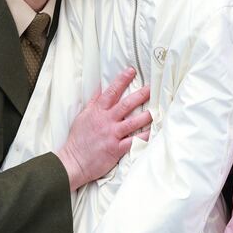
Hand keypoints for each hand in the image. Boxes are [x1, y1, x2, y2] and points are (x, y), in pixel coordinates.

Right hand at [57, 67, 150, 189]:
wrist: (73, 161)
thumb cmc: (78, 139)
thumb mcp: (83, 116)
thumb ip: (94, 102)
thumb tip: (100, 87)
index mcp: (97, 112)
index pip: (111, 92)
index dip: (122, 80)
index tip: (131, 70)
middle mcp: (106, 121)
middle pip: (126, 105)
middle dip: (141, 95)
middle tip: (152, 88)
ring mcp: (112, 134)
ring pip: (133, 122)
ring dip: (147, 115)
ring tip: (158, 109)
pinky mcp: (116, 149)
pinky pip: (134, 141)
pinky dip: (144, 137)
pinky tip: (154, 132)